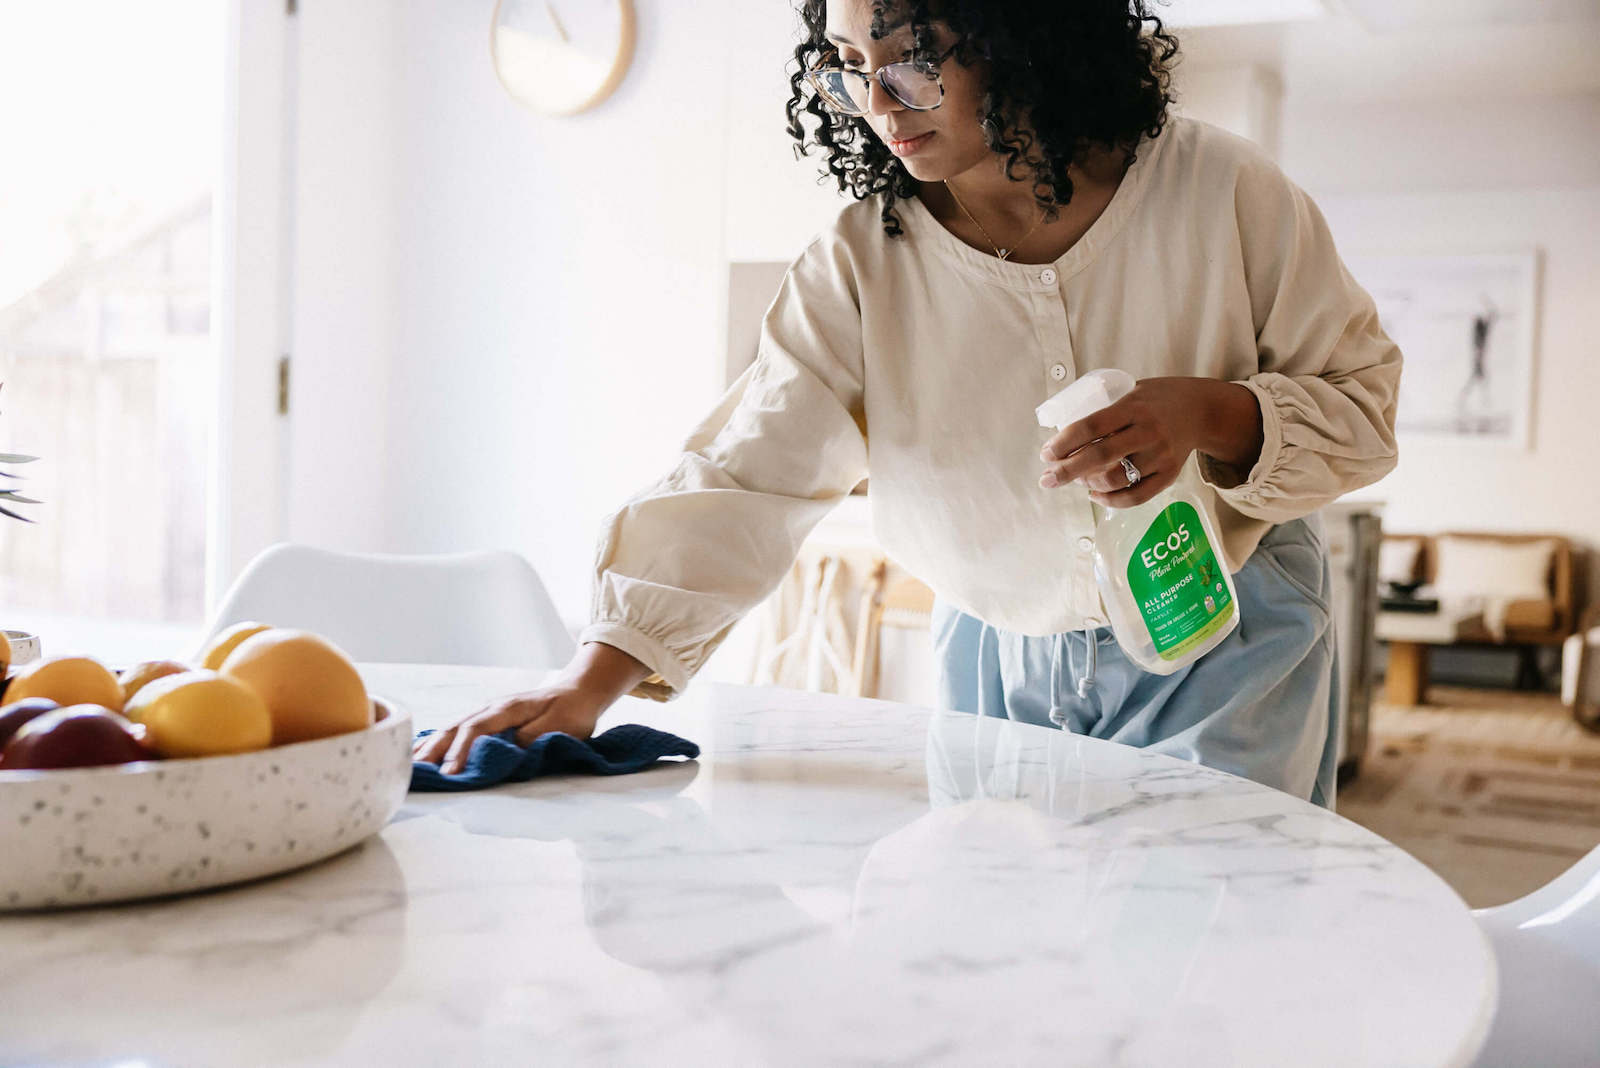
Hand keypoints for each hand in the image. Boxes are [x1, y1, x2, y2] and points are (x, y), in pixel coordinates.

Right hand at [411, 678, 610, 773]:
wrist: (580, 691)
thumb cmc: (572, 711)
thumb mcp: (559, 726)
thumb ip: (531, 739)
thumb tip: (504, 752)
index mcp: (508, 707)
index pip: (476, 728)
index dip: (461, 751)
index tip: (450, 774)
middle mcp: (493, 706)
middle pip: (456, 726)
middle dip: (435, 749)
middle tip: (416, 772)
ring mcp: (489, 711)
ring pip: (453, 727)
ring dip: (432, 745)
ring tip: (412, 764)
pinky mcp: (490, 718)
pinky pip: (459, 729)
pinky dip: (441, 740)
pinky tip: (426, 750)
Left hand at [1037, 377, 1262, 507]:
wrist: (1202, 409)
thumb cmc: (1155, 400)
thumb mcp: (1130, 392)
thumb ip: (1104, 412)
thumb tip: (1061, 436)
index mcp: (1133, 407)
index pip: (1090, 427)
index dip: (1063, 443)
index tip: (1046, 454)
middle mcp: (1148, 432)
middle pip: (1100, 456)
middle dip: (1066, 471)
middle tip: (1047, 479)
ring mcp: (1161, 455)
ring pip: (1116, 480)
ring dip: (1088, 484)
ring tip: (1076, 479)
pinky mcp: (1170, 474)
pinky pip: (1136, 497)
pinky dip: (1110, 500)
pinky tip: (1095, 494)